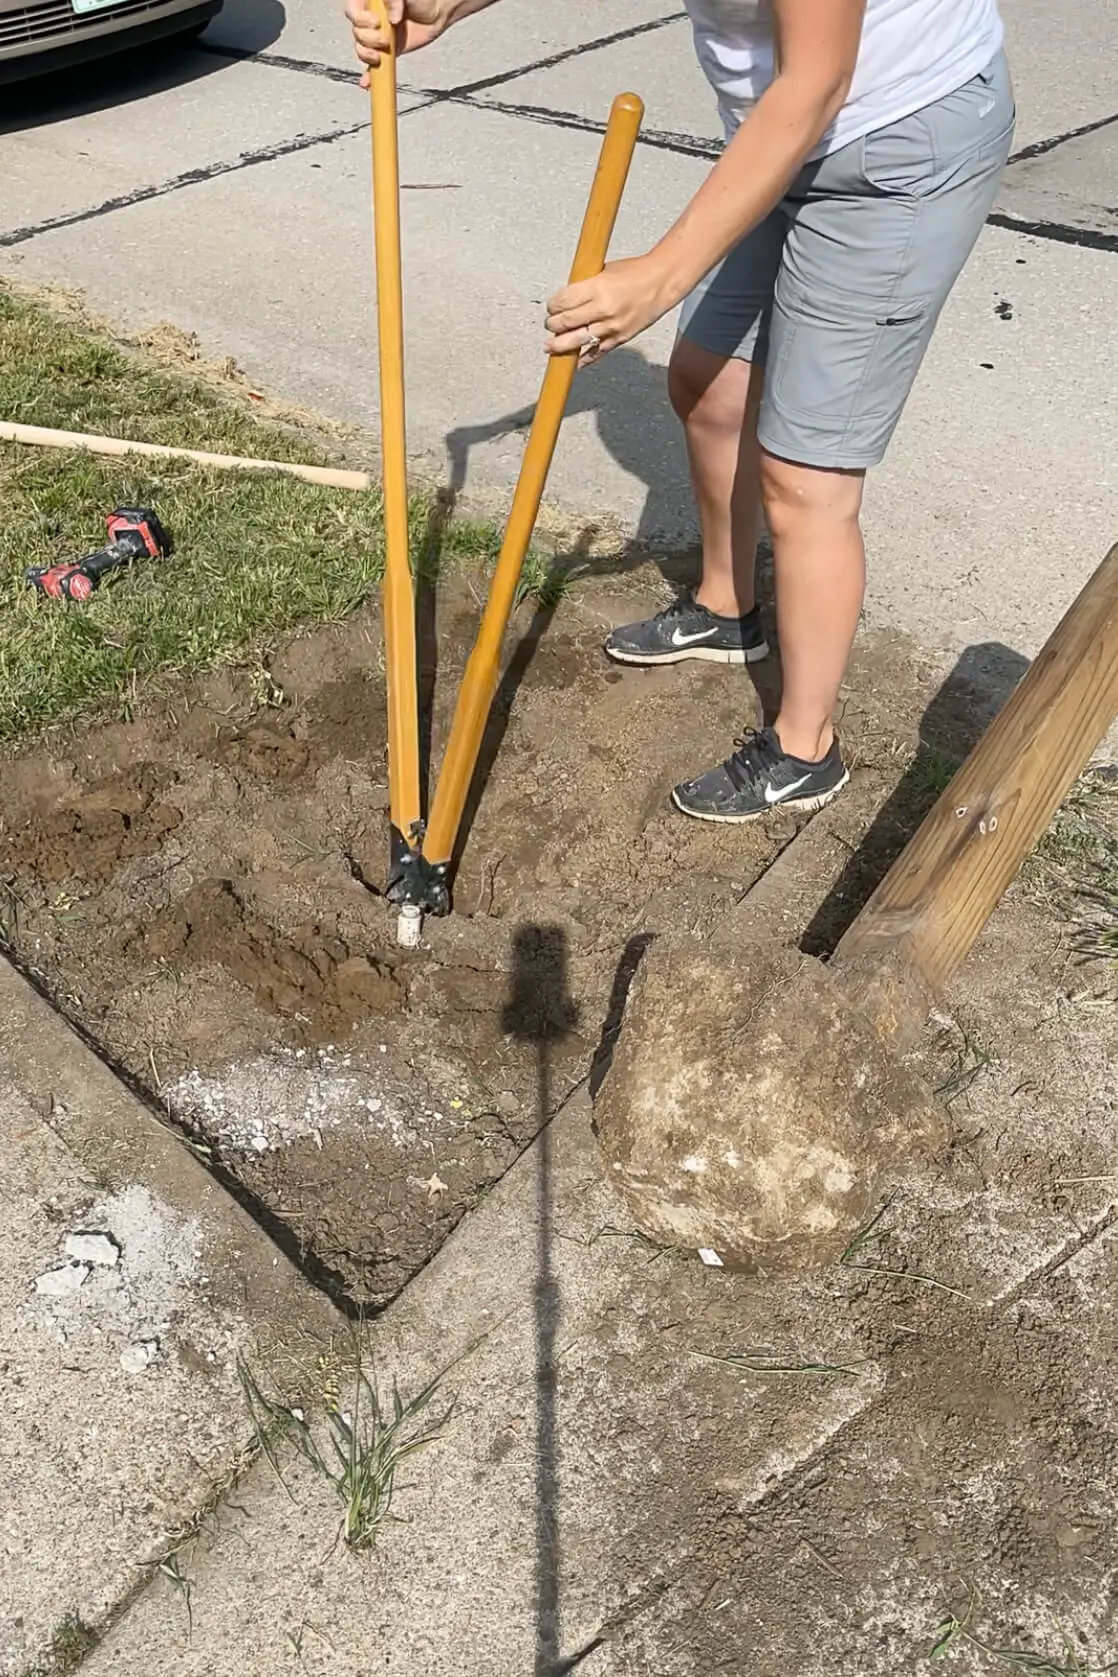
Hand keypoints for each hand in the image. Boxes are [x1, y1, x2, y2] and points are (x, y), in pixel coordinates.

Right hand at [347, 0, 448, 82]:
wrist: (437, 14)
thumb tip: (392, 18)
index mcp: (370, 2)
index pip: (353, 10)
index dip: (360, 19)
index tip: (377, 22)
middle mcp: (370, 19)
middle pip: (356, 32)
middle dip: (368, 39)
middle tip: (386, 39)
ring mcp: (377, 37)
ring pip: (361, 49)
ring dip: (367, 55)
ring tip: (380, 55)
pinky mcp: (385, 52)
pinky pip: (372, 66)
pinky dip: (369, 76)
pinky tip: (367, 82)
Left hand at [544, 255, 673, 362]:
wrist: (661, 283)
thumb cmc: (634, 273)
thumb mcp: (604, 271)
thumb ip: (585, 285)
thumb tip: (565, 299)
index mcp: (598, 288)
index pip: (563, 301)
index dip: (552, 306)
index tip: (551, 307)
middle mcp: (603, 309)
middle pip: (566, 322)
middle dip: (553, 325)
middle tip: (550, 324)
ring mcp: (611, 327)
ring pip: (577, 341)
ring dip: (560, 345)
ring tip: (549, 347)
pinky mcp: (619, 339)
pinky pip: (596, 353)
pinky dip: (582, 358)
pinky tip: (573, 360)